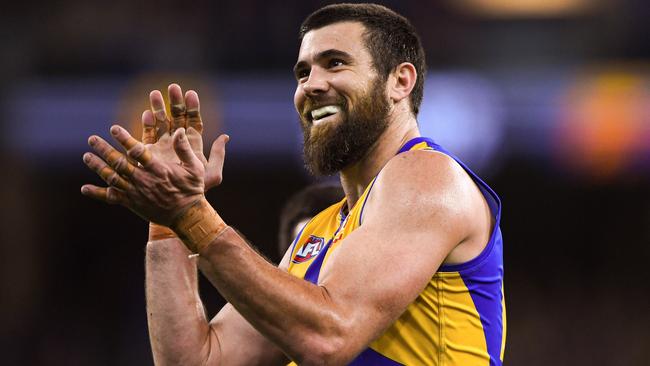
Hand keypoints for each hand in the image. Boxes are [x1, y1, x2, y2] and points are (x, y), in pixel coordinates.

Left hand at [81, 125, 209, 225]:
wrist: (186, 216)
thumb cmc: (191, 190)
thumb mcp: (195, 168)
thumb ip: (185, 149)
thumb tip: (179, 130)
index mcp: (157, 169)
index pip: (137, 151)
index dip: (124, 139)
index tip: (113, 128)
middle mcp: (143, 180)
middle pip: (119, 163)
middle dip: (104, 150)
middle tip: (91, 139)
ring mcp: (136, 192)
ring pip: (112, 178)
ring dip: (98, 167)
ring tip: (86, 156)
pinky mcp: (132, 203)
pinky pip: (112, 197)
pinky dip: (97, 193)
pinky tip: (84, 189)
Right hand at [144, 84, 227, 190]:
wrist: (175, 204)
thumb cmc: (195, 191)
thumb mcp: (211, 175)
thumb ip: (218, 156)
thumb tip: (225, 136)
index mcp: (193, 144)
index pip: (193, 121)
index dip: (192, 107)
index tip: (191, 93)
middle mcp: (178, 143)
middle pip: (176, 117)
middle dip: (175, 102)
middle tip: (173, 87)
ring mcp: (163, 146)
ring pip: (161, 122)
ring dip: (158, 107)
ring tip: (155, 93)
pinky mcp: (149, 152)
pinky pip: (147, 134)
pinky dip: (147, 123)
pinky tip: (146, 113)